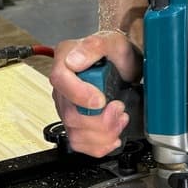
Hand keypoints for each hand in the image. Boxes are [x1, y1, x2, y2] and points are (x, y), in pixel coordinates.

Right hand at [50, 30, 142, 156]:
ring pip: (75, 134)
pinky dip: (100, 145)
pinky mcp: (76, 124)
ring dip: (104, 134)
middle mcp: (62, 86)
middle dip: (100, 120)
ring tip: (119, 119)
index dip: (79, 95)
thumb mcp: (113, 42)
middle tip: (119, 108)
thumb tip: (73, 60)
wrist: (127, 67)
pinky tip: (113, 135)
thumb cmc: (118, 54)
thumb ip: (94, 45)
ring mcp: (68, 107)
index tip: (101, 101)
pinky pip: (80, 144)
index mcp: (65, 60)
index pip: (60, 80)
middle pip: (70, 114)